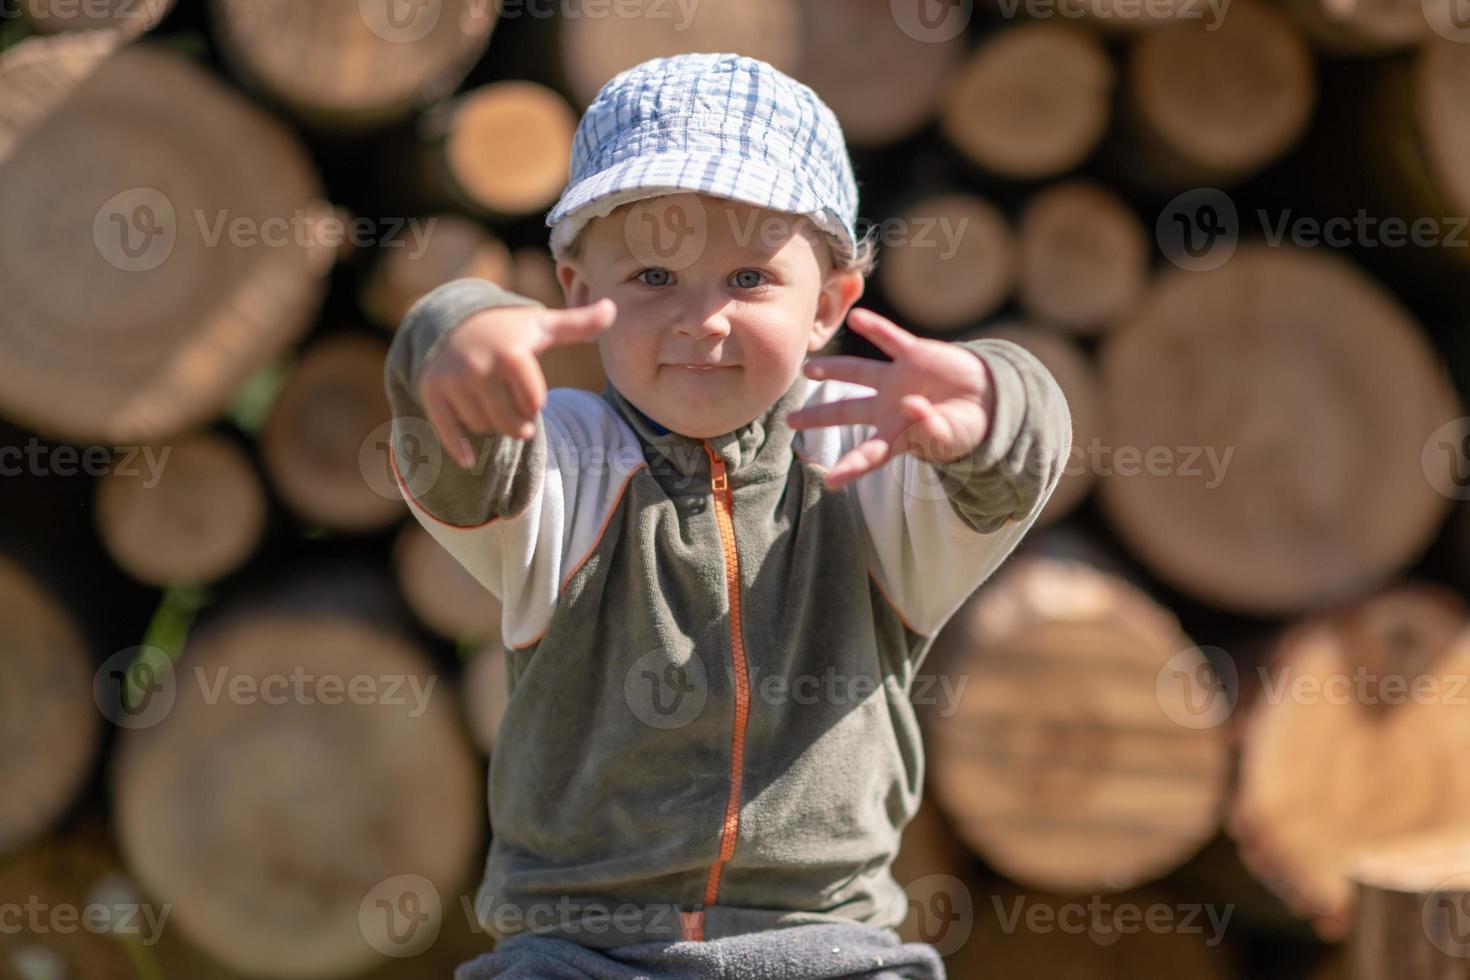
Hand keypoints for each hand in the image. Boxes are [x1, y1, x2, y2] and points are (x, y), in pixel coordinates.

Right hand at [417, 298, 616, 467]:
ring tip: (493, 408)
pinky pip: (446, 429)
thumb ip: (579, 324)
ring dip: (492, 424)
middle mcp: (479, 365)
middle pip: (508, 420)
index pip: (533, 402)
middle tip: (521, 421)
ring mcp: (453, 380)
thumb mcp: (544, 325)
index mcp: (511, 352)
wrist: (455, 320)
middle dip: (518, 424)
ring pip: (482, 425)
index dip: (535, 403)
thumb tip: (613, 310)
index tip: (532, 396)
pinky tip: (469, 461)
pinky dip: (458, 448)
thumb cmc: (510, 330)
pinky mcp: (432, 391)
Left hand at [785, 308, 995, 489]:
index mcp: (897, 433)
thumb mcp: (952, 436)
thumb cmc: (966, 425)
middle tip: (790, 421)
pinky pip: (891, 339)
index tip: (829, 481)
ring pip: (858, 372)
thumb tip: (910, 406)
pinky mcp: (915, 355)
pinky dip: (876, 328)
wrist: (989, 397)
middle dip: (819, 416)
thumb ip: (931, 427)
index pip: (868, 454)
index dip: (850, 468)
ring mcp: (898, 379)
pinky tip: (857, 317)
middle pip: (847, 411)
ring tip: (808, 368)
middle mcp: (888, 406)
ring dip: (833, 369)